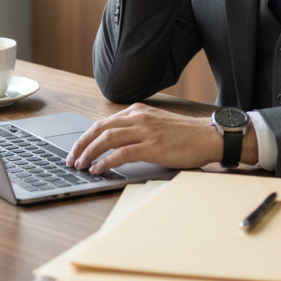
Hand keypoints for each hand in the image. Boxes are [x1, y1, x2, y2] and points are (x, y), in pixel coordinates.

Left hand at [66, 102, 258, 173]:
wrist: (208, 137)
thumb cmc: (185, 135)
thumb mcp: (157, 125)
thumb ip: (137, 129)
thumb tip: (114, 145)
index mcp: (138, 111)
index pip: (103, 122)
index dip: (86, 137)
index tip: (76, 149)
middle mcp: (139, 117)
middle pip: (99, 128)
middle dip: (81, 144)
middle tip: (71, 159)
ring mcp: (145, 131)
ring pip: (107, 139)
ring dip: (89, 153)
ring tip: (80, 165)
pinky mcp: (152, 146)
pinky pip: (121, 153)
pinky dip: (105, 162)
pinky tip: (98, 169)